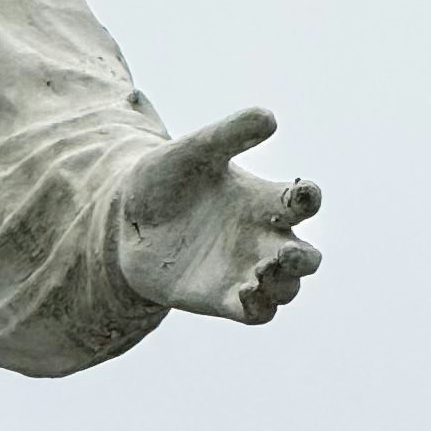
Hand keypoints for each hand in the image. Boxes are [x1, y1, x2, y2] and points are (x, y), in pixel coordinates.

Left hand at [118, 108, 323, 326]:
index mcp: (262, 200)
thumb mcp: (193, 151)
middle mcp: (261, 239)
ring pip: (287, 288)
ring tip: (260, 275)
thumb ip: (229, 134)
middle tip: (284, 253)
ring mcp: (244, 271)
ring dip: (283, 285)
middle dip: (303, 259)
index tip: (300, 194)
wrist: (122, 221)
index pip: (303, 201)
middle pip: (306, 257)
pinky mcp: (222, 299)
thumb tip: (270, 117)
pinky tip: (245, 295)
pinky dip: (259, 308)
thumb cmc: (163, 180)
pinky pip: (257, 313)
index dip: (309, 198)